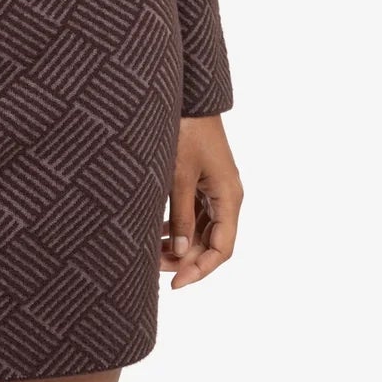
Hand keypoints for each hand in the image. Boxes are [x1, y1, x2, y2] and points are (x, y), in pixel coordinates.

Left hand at [160, 115, 242, 289]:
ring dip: (181, 245)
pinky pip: (195, 213)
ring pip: (202, 230)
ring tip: (152, 255)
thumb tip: (182, 254)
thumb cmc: (186, 131)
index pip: (223, 248)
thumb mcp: (179, 176)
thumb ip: (182, 216)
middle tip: (154, 269)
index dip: (201, 270)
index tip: (176, 284)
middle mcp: (226, 196)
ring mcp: (215, 188)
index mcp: (229, 197)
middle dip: (186, 260)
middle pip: (212, 242)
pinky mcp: (203, 181)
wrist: (189, 97)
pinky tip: (157, 233)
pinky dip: (179, 227)